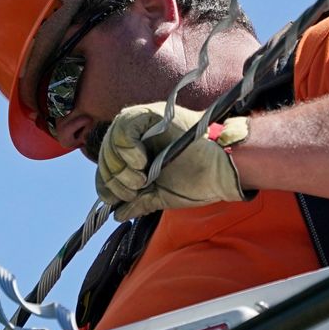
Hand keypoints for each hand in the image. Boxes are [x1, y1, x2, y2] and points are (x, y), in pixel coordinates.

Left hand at [96, 102, 249, 220]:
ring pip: (112, 141)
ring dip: (122, 167)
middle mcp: (138, 134)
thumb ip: (140, 202)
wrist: (222, 170)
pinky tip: (142, 161)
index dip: (107, 183)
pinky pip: (124, 128)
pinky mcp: (151, 114)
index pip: (108, 165)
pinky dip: (127, 149)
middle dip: (116, 178)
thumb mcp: (163, 194)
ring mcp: (144, 122)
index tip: (121, 198)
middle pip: (106, 153)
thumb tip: (118, 215)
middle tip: (136, 188)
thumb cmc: (199, 180)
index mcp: (139, 152)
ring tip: (142, 178)